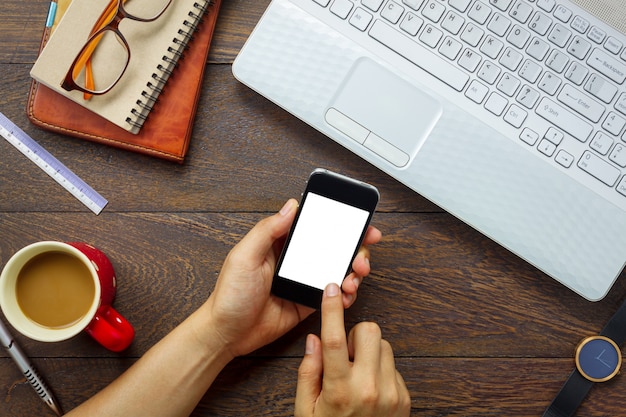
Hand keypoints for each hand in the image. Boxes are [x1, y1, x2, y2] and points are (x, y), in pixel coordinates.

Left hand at [203, 199, 381, 358]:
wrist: (227, 333)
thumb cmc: (229, 295)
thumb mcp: (245, 256)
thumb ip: (268, 230)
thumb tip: (291, 206)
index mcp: (280, 243)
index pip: (315, 226)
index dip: (339, 222)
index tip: (359, 220)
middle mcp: (295, 260)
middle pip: (334, 247)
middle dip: (355, 248)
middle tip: (361, 255)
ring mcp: (304, 281)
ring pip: (338, 270)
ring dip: (353, 271)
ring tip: (354, 276)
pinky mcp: (308, 303)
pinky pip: (334, 296)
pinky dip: (346, 294)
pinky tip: (347, 294)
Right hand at [295, 283, 410, 416]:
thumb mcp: (305, 410)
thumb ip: (308, 372)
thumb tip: (314, 340)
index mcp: (339, 389)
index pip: (333, 338)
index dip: (331, 309)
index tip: (331, 288)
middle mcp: (369, 388)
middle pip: (369, 331)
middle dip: (355, 336)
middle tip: (345, 356)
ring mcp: (391, 393)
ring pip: (384, 344)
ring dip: (369, 352)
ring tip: (357, 375)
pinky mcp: (405, 398)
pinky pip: (393, 364)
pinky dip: (380, 369)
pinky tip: (369, 388)